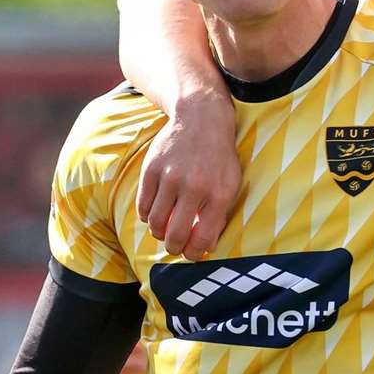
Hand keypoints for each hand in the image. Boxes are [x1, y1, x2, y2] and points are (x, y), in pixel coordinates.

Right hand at [137, 91, 240, 258]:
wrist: (200, 119)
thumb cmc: (219, 157)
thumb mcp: (231, 184)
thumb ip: (219, 215)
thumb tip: (206, 247)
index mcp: (218, 194)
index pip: (202, 239)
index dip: (195, 254)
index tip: (192, 254)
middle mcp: (193, 187)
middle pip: (174, 236)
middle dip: (174, 249)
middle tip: (176, 247)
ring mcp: (169, 177)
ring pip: (155, 223)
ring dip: (159, 233)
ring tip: (166, 229)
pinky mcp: (151, 170)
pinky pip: (143, 206)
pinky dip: (148, 216)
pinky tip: (156, 212)